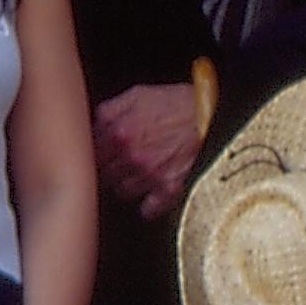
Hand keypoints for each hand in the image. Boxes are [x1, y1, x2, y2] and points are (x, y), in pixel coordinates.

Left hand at [93, 83, 203, 219]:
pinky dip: (148, 206)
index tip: (104, 153)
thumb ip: (110, 110)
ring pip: (122, 192)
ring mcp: (149, 174)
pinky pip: (148, 210)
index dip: (98, 152)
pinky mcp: (169, 188)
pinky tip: (152, 196)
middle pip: (104, 174)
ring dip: (128, 185)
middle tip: (122, 163)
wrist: (214, 113)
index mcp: (119, 132)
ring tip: (140, 174)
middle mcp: (131, 155)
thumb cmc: (179, 102)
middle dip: (111, 169)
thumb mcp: (138, 94)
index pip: (91, 152)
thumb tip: (95, 124)